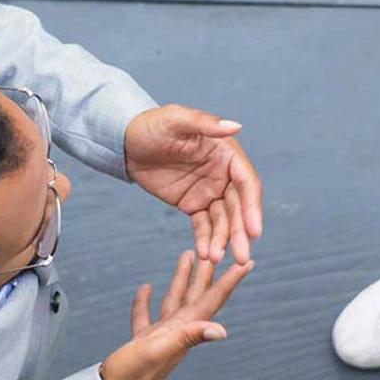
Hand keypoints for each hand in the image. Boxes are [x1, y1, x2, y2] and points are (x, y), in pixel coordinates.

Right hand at [100, 251, 253, 379]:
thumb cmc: (137, 374)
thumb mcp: (162, 349)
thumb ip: (189, 337)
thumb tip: (222, 331)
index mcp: (186, 329)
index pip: (213, 299)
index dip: (230, 280)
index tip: (246, 261)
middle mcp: (178, 331)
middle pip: (197, 294)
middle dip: (208, 272)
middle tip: (219, 249)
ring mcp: (161, 336)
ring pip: (174, 299)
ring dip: (181, 279)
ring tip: (186, 256)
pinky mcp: (143, 341)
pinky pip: (146, 315)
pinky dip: (146, 300)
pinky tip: (145, 287)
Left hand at [124, 105, 263, 264]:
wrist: (125, 142)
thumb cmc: (151, 125)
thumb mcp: (175, 120)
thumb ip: (205, 124)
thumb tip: (236, 126)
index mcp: (226, 153)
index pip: (247, 183)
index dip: (252, 207)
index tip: (254, 231)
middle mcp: (223, 174)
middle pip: (238, 208)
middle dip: (240, 233)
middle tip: (241, 258)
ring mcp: (209, 191)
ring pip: (222, 221)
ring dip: (221, 241)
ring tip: (213, 259)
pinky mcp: (193, 204)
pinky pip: (203, 226)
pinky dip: (205, 240)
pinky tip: (204, 255)